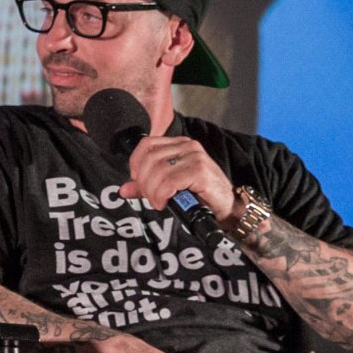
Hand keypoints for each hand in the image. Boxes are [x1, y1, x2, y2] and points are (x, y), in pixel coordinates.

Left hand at [119, 136, 237, 224]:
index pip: (147, 144)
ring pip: (158, 171)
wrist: (228, 208)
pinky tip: (164, 203)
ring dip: (152, 191)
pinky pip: (170, 182)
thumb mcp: (170, 188)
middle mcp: (188, 146)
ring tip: (158, 202)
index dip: (135, 162)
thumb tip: (124, 189)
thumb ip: (147, 186)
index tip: (137, 181)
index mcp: (180, 145)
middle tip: (150, 197)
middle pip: (150, 159)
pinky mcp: (200, 172)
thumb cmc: (201, 196)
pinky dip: (162, 194)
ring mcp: (195, 157)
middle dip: (144, 182)